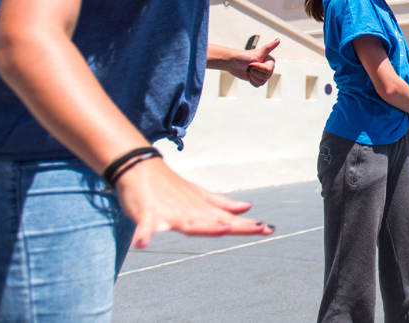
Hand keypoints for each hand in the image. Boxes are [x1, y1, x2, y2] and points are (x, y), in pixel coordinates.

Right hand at [115, 157, 273, 248]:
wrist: (138, 167)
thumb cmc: (169, 186)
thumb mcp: (198, 196)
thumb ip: (222, 204)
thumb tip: (248, 207)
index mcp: (201, 210)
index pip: (228, 220)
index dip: (248, 225)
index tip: (270, 228)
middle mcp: (190, 211)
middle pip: (216, 222)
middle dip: (237, 225)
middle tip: (260, 227)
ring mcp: (170, 212)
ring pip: (190, 223)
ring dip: (206, 226)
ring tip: (224, 228)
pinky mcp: (148, 213)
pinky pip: (145, 225)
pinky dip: (144, 233)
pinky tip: (142, 242)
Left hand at [228, 39, 279, 86]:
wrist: (232, 63)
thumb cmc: (243, 56)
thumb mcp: (257, 53)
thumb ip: (269, 47)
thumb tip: (278, 39)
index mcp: (270, 60)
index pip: (268, 70)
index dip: (258, 68)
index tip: (252, 63)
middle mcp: (268, 67)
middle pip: (266, 76)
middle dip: (255, 73)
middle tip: (249, 66)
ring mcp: (263, 73)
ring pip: (262, 82)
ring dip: (253, 77)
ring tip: (249, 70)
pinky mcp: (258, 78)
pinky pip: (258, 84)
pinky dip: (252, 81)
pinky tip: (249, 75)